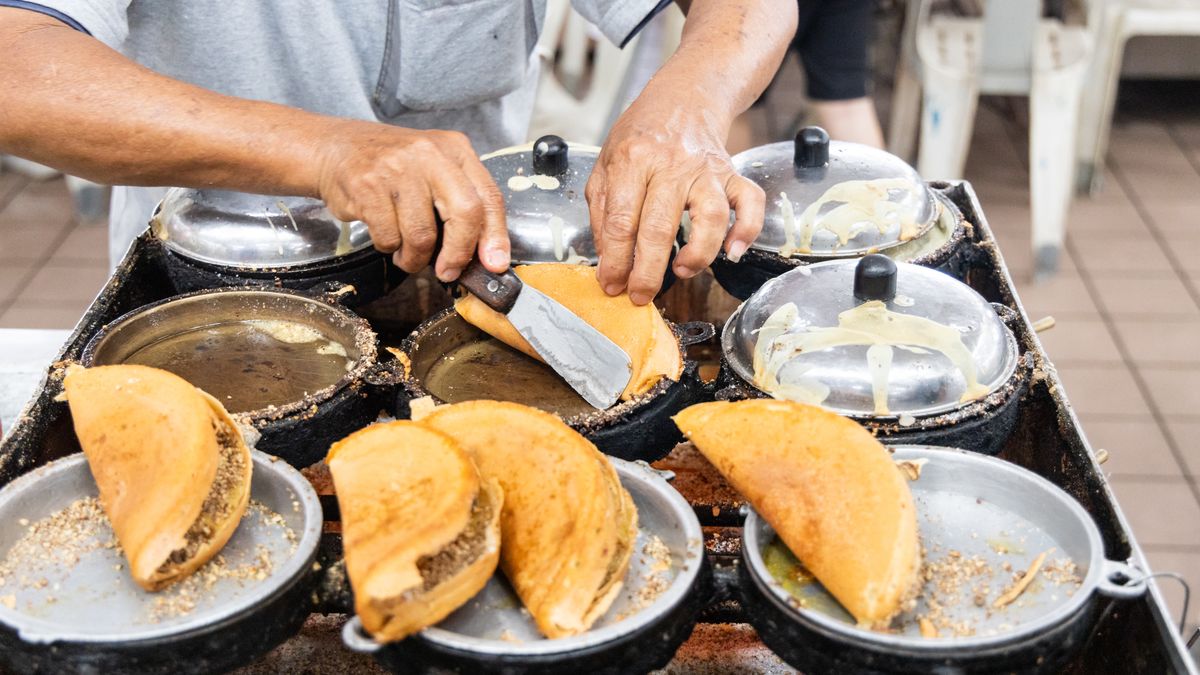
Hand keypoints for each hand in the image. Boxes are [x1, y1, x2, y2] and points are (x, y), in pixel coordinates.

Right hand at [316, 123, 508, 280]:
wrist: (334, 147)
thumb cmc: (392, 167)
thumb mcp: (435, 171)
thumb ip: (461, 204)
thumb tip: (486, 256)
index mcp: (455, 150)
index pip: (487, 197)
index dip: (495, 236)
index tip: (494, 264)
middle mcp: (430, 154)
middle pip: (464, 213)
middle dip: (459, 252)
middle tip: (448, 270)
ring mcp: (398, 168)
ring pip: (422, 234)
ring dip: (414, 257)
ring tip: (406, 252)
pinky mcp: (367, 186)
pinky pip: (389, 237)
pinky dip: (388, 247)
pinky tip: (385, 234)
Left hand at [586, 99, 763, 304]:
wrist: (683, 97)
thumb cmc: (642, 135)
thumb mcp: (606, 163)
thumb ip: (602, 211)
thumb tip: (608, 259)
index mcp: (632, 160)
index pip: (620, 220)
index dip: (615, 260)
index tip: (612, 284)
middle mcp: (671, 164)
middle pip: (660, 226)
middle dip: (648, 270)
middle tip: (639, 295)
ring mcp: (706, 169)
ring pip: (711, 216)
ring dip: (698, 252)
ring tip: (683, 270)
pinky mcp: (732, 173)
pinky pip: (750, 203)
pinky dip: (747, 230)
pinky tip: (733, 251)